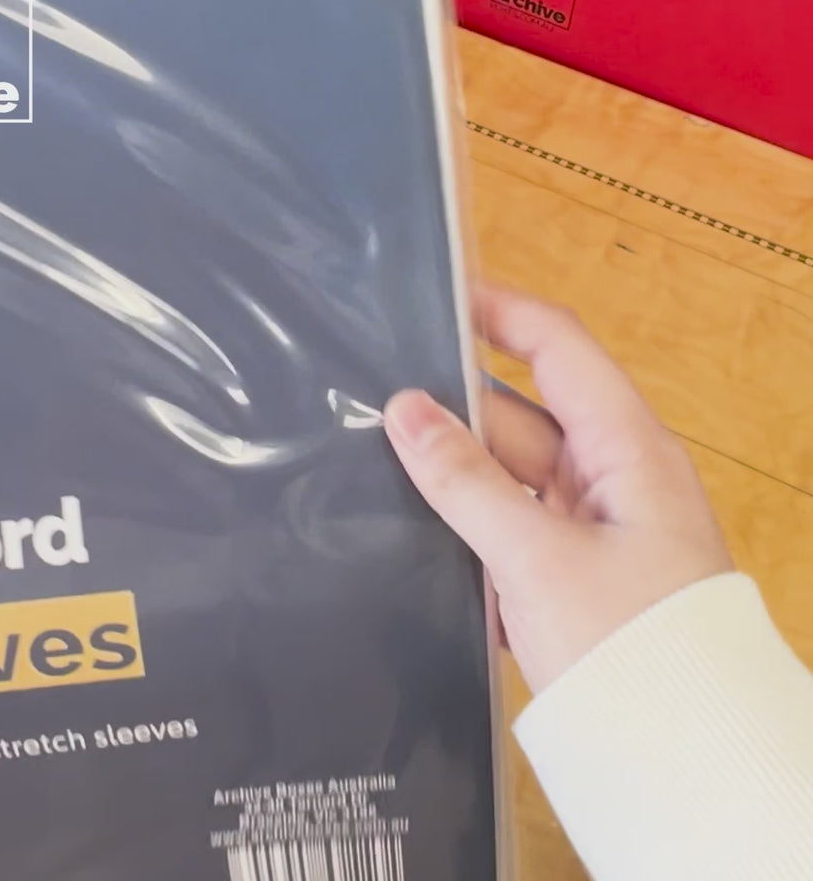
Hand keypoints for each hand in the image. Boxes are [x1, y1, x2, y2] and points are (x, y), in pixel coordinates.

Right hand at [384, 284, 733, 693]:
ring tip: (367, 453)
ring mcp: (585, 523)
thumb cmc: (625, 641)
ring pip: (503, 472)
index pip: (557, 348)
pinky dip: (462, 519)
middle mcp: (606, 472)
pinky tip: (405, 519)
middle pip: (516, 414)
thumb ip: (464, 481)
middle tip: (368, 390)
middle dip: (450, 403)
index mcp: (623, 447)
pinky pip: (503, 521)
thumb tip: (402, 408)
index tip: (434, 290)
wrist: (680, 758)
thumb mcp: (536, 557)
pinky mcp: (564, 567)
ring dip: (449, 470)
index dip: (499, 311)